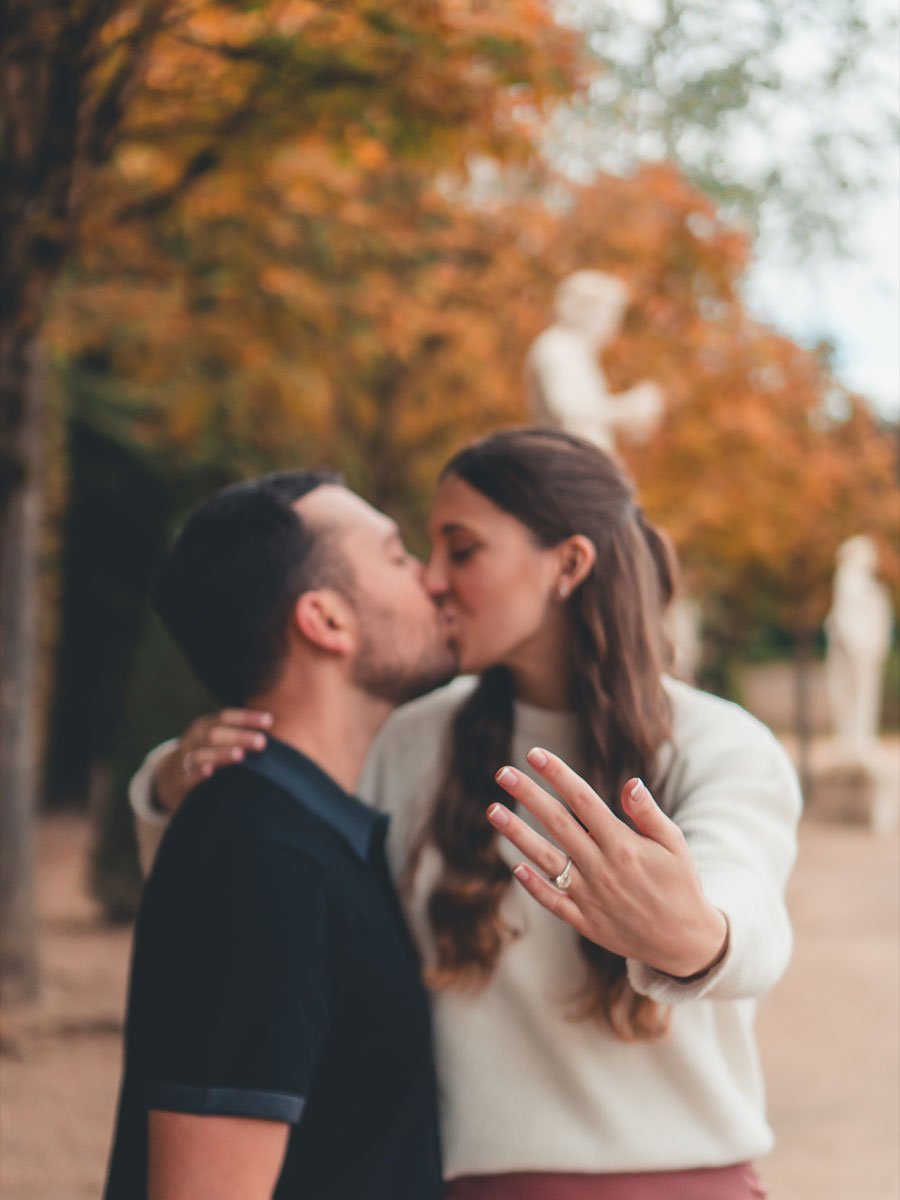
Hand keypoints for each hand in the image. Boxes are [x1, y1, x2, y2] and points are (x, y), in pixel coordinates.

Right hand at [152, 709, 273, 815]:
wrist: (170, 778)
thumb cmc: (206, 755)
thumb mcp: (217, 740)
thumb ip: (239, 733)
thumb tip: (275, 726)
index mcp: (205, 725)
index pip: (226, 717)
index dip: (247, 718)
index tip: (269, 721)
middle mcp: (194, 739)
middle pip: (216, 734)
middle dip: (239, 737)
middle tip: (261, 742)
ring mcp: (185, 758)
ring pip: (202, 753)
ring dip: (221, 754)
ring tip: (239, 755)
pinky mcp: (180, 780)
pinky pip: (188, 775)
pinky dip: (198, 773)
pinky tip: (210, 773)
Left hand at [487, 747, 727, 979]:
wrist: (685, 942)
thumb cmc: (680, 883)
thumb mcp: (675, 844)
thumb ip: (648, 813)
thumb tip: (630, 782)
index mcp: (624, 844)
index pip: (583, 800)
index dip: (558, 774)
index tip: (535, 754)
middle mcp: (603, 868)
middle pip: (557, 823)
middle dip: (528, 795)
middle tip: (502, 773)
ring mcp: (591, 896)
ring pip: (546, 860)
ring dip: (517, 834)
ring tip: (492, 811)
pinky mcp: (586, 921)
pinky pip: (552, 901)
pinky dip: (533, 885)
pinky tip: (515, 867)